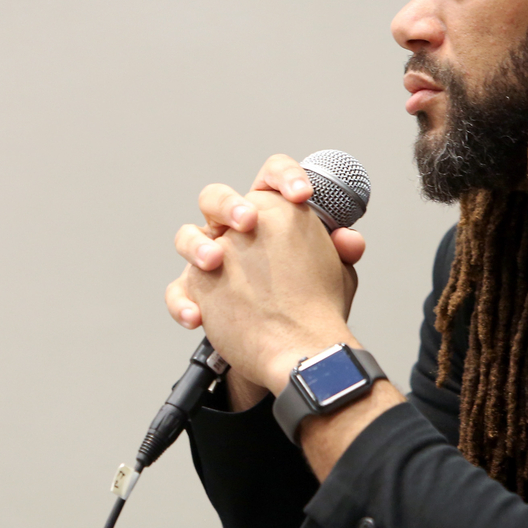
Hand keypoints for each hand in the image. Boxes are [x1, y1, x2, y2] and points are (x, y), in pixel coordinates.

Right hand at [164, 154, 364, 326]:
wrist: (291, 350)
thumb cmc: (309, 302)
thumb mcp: (331, 275)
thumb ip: (339, 252)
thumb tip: (350, 240)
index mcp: (270, 214)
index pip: (271, 177)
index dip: (285, 177)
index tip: (303, 195)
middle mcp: (235, 230)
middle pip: (217, 197)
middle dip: (230, 205)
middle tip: (248, 221)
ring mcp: (211, 259)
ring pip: (187, 236)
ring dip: (197, 245)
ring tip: (213, 262)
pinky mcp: (196, 291)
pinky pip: (178, 290)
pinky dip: (182, 301)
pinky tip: (196, 316)